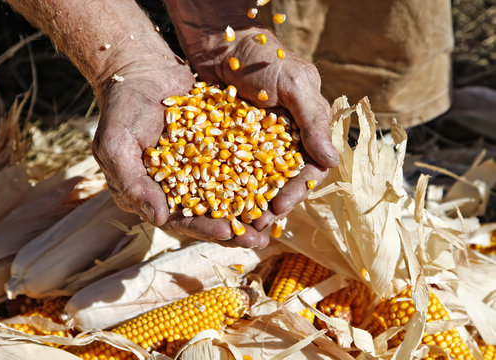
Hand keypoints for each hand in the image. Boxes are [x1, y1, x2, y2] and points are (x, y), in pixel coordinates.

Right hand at [93, 46, 270, 247]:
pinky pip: (234, 165)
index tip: (228, 233)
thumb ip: (133, 183)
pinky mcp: (212, 148)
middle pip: (207, 214)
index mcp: (150, 193)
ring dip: (247, 208)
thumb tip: (157, 218)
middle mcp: (176, 186)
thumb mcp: (116, 145)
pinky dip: (252, 175)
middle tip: (260, 240)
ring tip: (273, 220)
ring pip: (225, 194)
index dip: (203, 229)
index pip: (178, 220)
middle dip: (233, 228)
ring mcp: (196, 167)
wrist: (140, 68)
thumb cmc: (122, 107)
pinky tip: (275, 182)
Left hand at [175, 25, 339, 230]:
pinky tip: (214, 204)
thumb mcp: (295, 83)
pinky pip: (229, 170)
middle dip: (271, 206)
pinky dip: (225, 188)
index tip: (279, 207)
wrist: (222, 42)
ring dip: (248, 204)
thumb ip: (313, 120)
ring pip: (255, 182)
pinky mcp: (229, 143)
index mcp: (305, 130)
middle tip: (255, 226)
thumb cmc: (264, 57)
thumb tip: (333, 161)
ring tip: (236, 224)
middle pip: (281, 182)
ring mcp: (254, 145)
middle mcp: (282, 142)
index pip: (307, 169)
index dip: (296, 191)